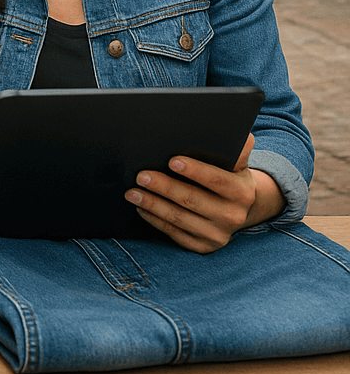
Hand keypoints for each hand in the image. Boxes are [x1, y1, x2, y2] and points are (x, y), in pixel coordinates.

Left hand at [126, 134, 284, 252]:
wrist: (238, 208)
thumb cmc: (228, 176)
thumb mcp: (236, 162)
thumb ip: (234, 148)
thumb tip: (224, 127)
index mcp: (242, 191)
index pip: (217, 180)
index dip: (195, 171)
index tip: (172, 161)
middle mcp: (233, 215)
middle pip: (192, 199)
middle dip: (164, 187)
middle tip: (141, 175)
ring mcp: (218, 234)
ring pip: (179, 218)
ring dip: (153, 204)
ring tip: (132, 192)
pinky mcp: (204, 246)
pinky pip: (175, 234)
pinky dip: (155, 220)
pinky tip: (141, 208)